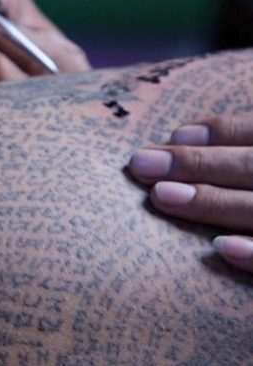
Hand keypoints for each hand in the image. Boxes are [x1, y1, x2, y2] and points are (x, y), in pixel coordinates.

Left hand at [128, 114, 252, 272]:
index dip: (222, 132)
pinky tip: (219, 249)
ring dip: (213, 202)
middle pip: (252, 166)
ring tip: (161, 196)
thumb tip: (178, 140)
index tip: (175, 135)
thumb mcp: (250, 161)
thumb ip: (234, 151)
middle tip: (140, 164)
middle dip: (198, 164)